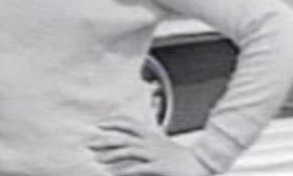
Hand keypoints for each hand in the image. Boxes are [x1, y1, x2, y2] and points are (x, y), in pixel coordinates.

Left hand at [89, 119, 208, 175]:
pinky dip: (127, 171)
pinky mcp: (160, 167)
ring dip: (110, 156)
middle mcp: (152, 142)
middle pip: (123, 138)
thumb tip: (137, 138)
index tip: (98, 125)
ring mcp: (156, 154)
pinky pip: (140, 168)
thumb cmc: (181, 158)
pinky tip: (116, 174)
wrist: (203, 166)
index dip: (113, 122)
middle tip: (89, 145)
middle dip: (104, 141)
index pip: (129, 124)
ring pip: (128, 151)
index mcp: (152, 135)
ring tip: (98, 161)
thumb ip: (151, 139)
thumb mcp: (164, 144)